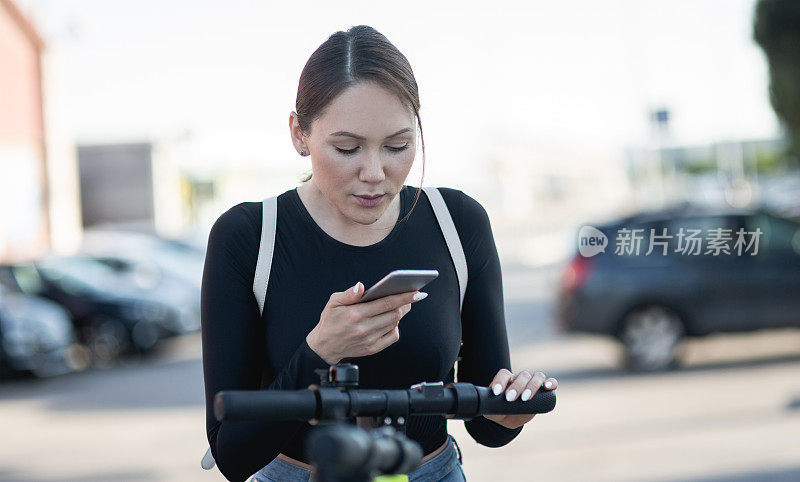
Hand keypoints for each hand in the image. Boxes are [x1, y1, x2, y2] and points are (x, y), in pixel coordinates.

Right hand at [307, 281, 427, 363]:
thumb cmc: (330, 321)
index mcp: (355, 314)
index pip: (385, 303)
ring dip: (400, 313)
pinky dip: (395, 327)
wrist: (324, 346)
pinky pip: (392, 336)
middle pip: (394, 314)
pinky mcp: (372, 348)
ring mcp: (369, 340)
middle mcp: (364, 328)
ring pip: (394, 323)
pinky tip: (391, 321)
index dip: (403, 297)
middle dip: (406, 304)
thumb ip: (349, 294)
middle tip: (412, 296)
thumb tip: (361, 286)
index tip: (416, 292)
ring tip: (401, 305)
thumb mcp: (333, 302)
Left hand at [483, 368, 557, 429]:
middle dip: (516, 387)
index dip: (500, 381)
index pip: (504, 374)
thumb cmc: (499, 411)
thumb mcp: (491, 410)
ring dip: (532, 386)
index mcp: (506, 380)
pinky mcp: (544, 392)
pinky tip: (548, 387)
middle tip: (510, 399)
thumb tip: (481, 404)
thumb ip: (487, 406)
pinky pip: (551, 382)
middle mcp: (520, 379)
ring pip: (536, 376)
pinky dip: (551, 383)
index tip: (496, 393)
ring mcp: (532, 383)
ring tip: (525, 398)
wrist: (510, 420)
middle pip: (522, 375)